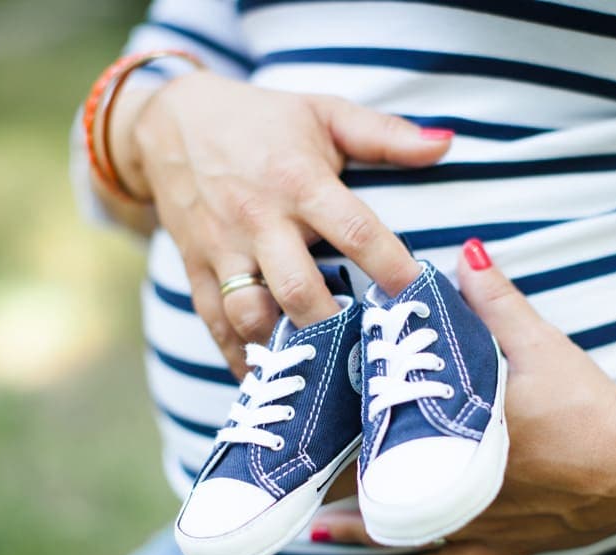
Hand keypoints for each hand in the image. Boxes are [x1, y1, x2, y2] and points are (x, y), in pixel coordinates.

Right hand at [110, 71, 452, 374]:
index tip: (419, 296)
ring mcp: (222, 249)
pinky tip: (268, 381)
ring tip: (323, 374)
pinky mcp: (196, 270)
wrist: (170, 122)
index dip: (389, 266)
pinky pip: (215, 324)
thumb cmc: (261, 119)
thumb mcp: (324, 112)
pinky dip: (240, 359)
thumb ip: (385, 134)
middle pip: (298, 288)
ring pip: (250, 314)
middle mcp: (259, 220)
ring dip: (285, 347)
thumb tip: (446, 145)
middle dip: (335, 327)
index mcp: (298, 181)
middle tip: (370, 354)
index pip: (353, 230)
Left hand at [312, 239, 615, 554]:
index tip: (296, 430)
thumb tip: (463, 251)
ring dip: (356, 531)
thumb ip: (495, 299)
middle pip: (379, 485)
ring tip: (311, 532)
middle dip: (332, 483)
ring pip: (403, 531)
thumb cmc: (590, 402)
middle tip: (289, 482)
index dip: (334, 435)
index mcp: (458, 432)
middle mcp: (458, 483)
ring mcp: (480, 520)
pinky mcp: (507, 544)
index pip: (379, 436)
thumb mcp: (540, 343)